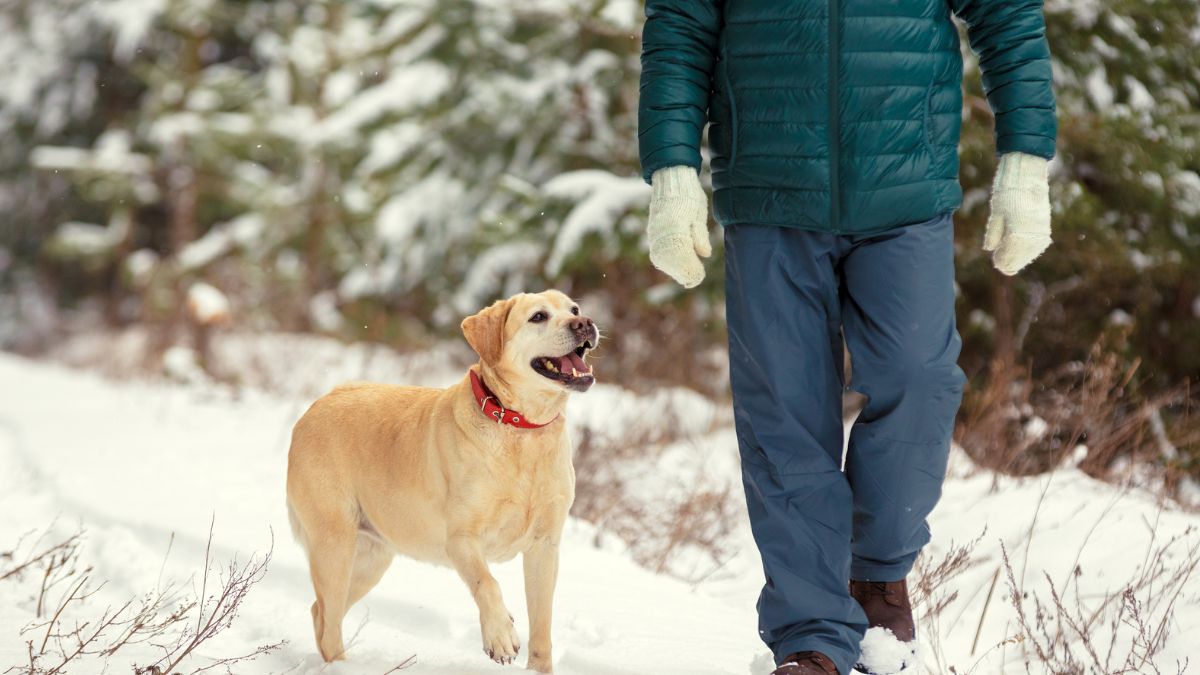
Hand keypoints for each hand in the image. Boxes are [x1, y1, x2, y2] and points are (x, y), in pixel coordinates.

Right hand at [646, 165, 710, 287]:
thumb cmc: (688, 196)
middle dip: (685, 272)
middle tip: (697, 277)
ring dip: (677, 269)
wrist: (670, 182)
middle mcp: (661, 234)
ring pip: (664, 261)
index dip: (693, 270)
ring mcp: (655, 236)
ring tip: (689, 273)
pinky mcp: (653, 235)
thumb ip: (700, 235)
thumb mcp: (699, 214)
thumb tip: (705, 254)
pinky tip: (679, 264)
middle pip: (672, 264)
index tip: (700, 274)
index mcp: (675, 229)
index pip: (683, 258)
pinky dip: (670, 262)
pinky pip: (659, 255)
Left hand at [983, 152, 1052, 274]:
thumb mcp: (996, 214)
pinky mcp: (1046, 226)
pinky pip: (1039, 245)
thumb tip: (989, 249)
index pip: (1008, 256)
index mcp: (1016, 233)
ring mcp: (1040, 231)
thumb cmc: (1007, 193)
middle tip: (1002, 266)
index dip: (1001, 261)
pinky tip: (1024, 251)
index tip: (996, 263)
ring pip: (1031, 253)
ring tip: (1011, 261)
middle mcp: (1030, 235)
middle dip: (1010, 262)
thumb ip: (993, 233)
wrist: (1028, 176)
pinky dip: (1030, 250)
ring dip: (1021, 258)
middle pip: (1020, 258)